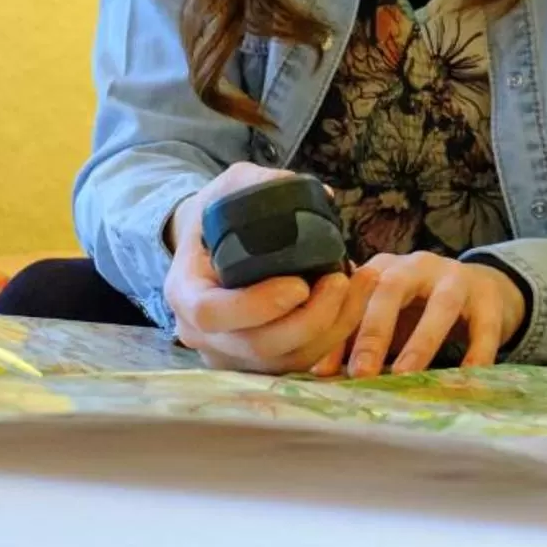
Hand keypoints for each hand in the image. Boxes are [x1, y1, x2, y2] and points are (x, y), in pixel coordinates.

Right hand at [163, 164, 362, 374]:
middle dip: (310, 318)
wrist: (210, 245)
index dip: (258, 305)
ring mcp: (230, 354)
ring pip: (286, 360)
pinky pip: (300, 360)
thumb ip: (263, 184)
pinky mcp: (258, 363)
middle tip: (341, 280)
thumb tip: (322, 196)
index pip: (213, 313)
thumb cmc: (220, 215)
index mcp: (185, 292)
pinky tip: (356, 300)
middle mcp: (201, 334)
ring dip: (332, 328)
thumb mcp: (231, 188)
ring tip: (360, 285)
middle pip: (258, 345)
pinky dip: (333, 334)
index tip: (300, 284)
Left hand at [326, 252, 525, 378]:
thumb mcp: (385, 317)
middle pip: (391, 289)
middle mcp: (417, 265)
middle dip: (374, 331)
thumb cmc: (418, 308)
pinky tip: (467, 377)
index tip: (324, 371)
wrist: (478, 289)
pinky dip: (477, 351)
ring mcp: (456, 277)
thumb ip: (353, 338)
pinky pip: (484, 325)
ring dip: (422, 341)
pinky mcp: (488, 297)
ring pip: (441, 304)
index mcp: (383, 268)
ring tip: (406, 375)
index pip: (354, 295)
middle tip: (361, 372)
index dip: (338, 332)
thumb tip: (321, 372)